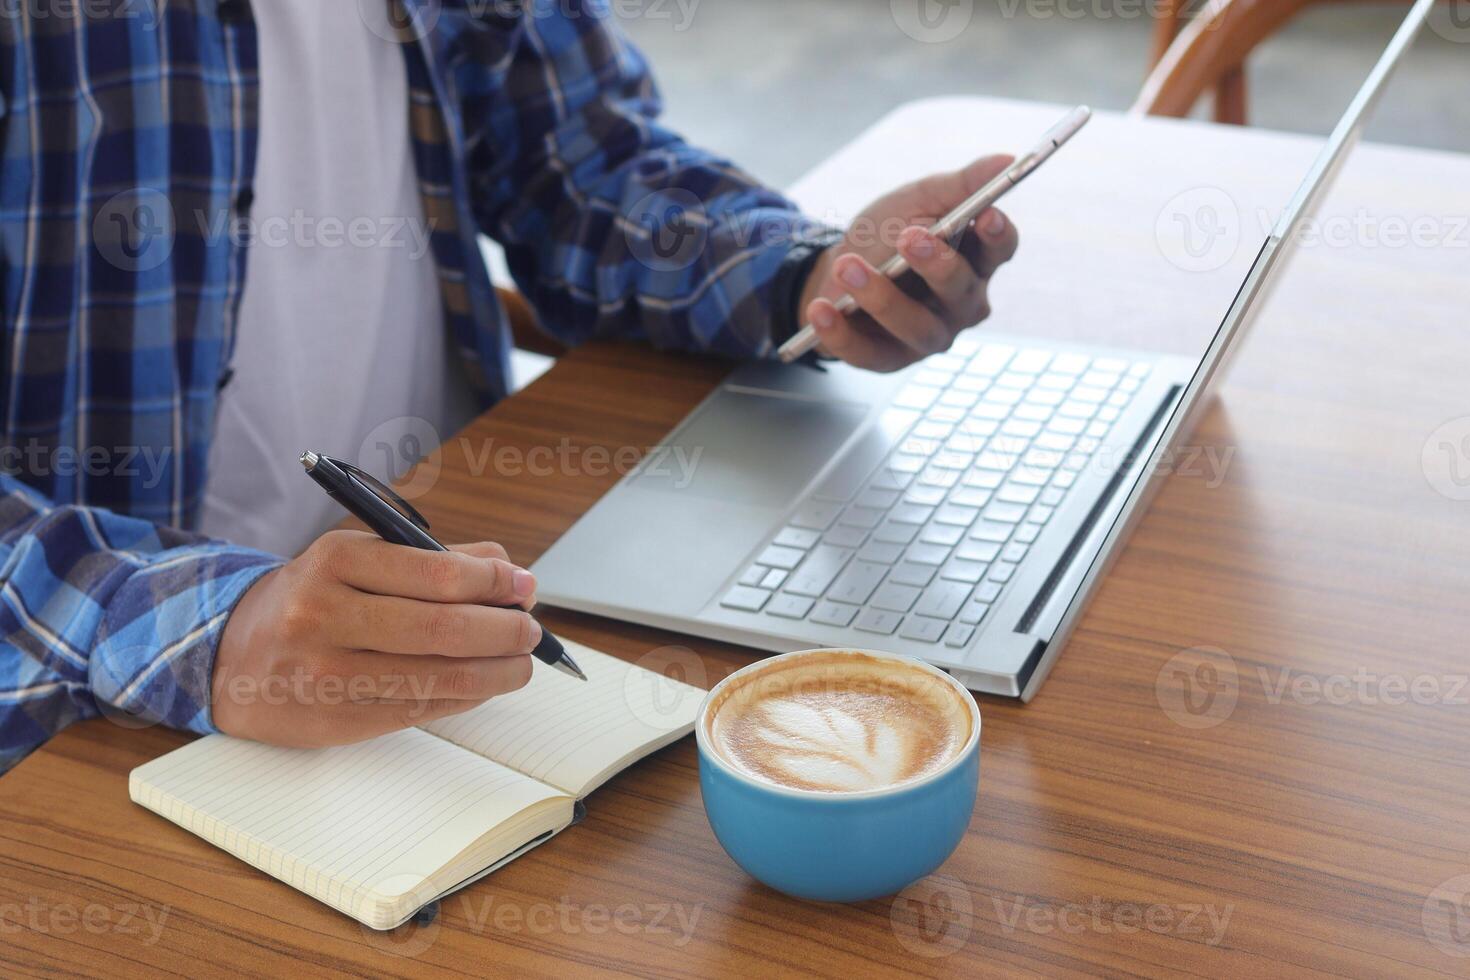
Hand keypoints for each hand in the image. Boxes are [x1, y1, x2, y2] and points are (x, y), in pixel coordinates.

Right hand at [212, 530, 540, 745]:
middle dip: (504, 630)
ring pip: (437, 676)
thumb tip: (509, 571)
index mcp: (334, 562)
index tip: (523, 585)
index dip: (493, 581)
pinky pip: (418, 710)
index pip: (435, 573)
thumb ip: (433, 560)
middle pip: (443, 628)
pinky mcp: (334, 721)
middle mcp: (324, 616)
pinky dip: (463, 697)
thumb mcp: (358, 560)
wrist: (230, 656)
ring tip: (521, 662)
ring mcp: (326, 674)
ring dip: (496, 671)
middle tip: (530, 629)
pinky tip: (483, 684)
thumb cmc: (313, 599)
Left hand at [797, 154, 1020, 371]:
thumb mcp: (918, 201)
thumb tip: (1006, 158)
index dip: (997, 235)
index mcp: (976, 261)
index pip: (1000, 250)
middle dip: (936, 263)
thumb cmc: (887, 235)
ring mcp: (927, 336)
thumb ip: (960, 184)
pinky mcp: (888, 359)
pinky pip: (868, 353)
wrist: (836, 269)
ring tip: (846, 266)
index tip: (984, 214)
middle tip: (907, 236)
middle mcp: (961, 305)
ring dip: (880, 297)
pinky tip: (820, 312)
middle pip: (961, 290)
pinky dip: (841, 334)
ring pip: (918, 327)